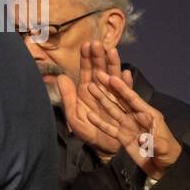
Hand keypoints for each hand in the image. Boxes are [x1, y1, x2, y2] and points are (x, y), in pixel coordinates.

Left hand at [57, 42, 133, 159]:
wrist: (103, 147)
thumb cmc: (87, 133)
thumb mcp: (74, 116)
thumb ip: (68, 97)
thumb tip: (61, 77)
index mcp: (86, 92)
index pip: (86, 71)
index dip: (87, 58)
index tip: (86, 44)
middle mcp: (100, 91)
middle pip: (100, 70)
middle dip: (99, 56)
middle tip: (98, 42)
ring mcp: (113, 96)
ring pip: (113, 77)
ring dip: (113, 64)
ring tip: (112, 50)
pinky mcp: (125, 105)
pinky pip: (127, 93)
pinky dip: (127, 84)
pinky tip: (127, 74)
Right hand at [83, 71, 180, 180]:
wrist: (164, 166)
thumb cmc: (167, 153)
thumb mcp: (163, 146)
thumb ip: (154, 141)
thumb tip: (141, 138)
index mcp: (148, 114)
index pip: (133, 99)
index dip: (122, 88)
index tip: (111, 77)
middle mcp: (136, 116)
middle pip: (120, 100)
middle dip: (108, 88)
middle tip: (96, 75)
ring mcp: (128, 126)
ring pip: (112, 110)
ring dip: (101, 99)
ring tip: (89, 87)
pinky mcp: (122, 136)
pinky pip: (108, 127)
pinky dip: (99, 121)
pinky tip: (89, 114)